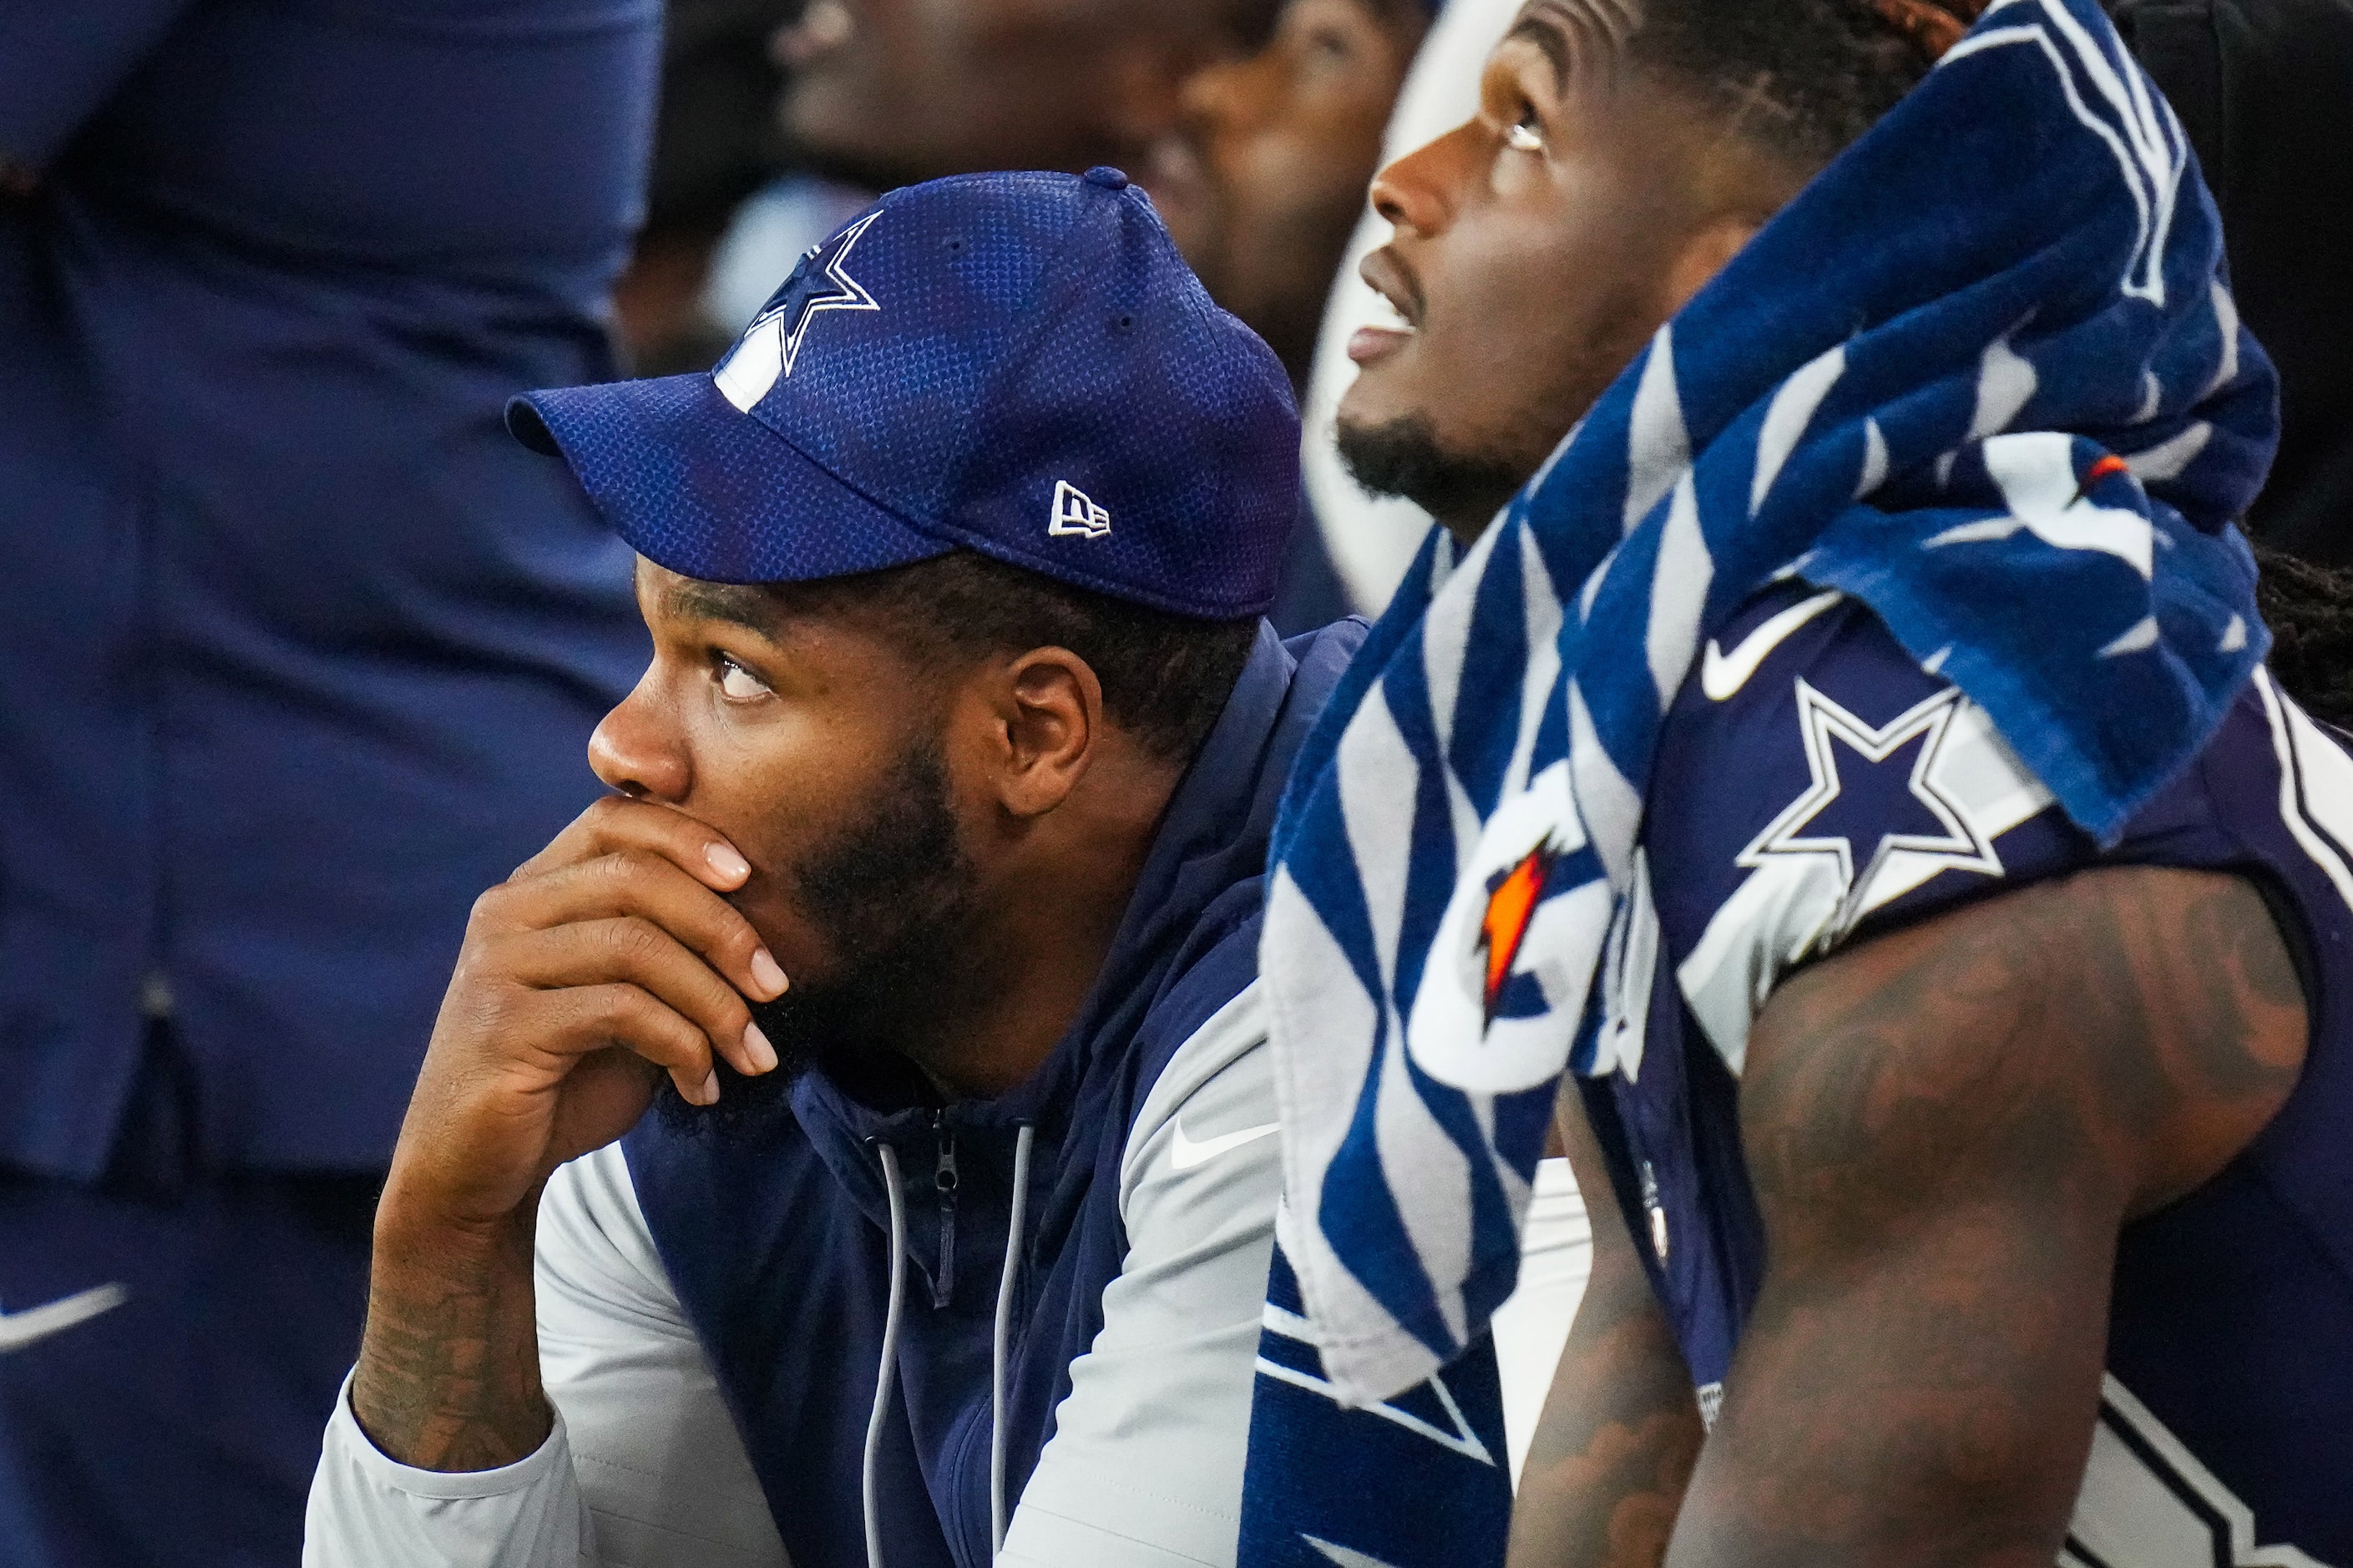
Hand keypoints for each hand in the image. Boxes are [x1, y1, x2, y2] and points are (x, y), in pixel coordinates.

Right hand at [383, 795, 789, 1232]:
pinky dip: (682, 1046)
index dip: (688, 834)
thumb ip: (663, 949)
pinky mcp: (502, 1025)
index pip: (614, 818)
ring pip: (636, 945)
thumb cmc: (564, 1081)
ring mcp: (497, 966)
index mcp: (533, 890)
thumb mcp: (624, 1002)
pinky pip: (621, 1010)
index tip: (751, 877)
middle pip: (637, 877)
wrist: (476, 1174)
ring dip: (715, 1002)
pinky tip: (700, 1087)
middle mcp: (505, 912)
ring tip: (751, 1054)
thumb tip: (761, 916)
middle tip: (774, 986)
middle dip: (724, 930)